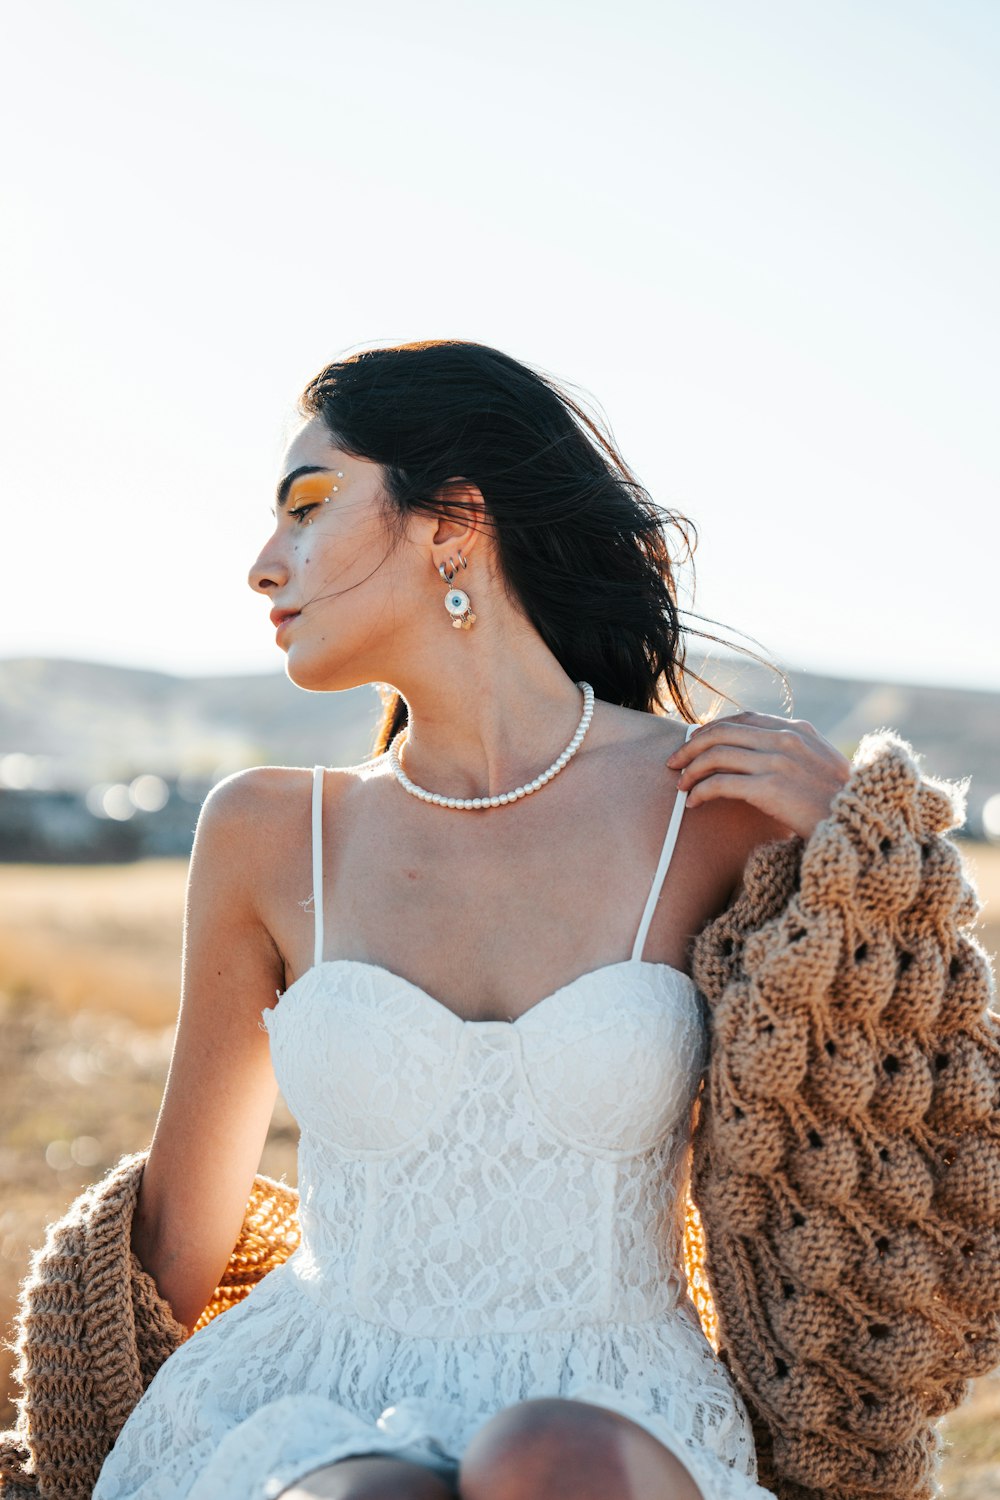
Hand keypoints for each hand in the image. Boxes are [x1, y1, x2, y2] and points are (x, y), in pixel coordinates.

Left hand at [666, 712, 852, 841]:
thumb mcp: (822, 766)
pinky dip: (701, 790)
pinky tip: (695, 802)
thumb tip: (757, 755)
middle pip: (722, 732)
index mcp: (798, 730)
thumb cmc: (839, 804)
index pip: (743, 718)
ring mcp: (778, 761)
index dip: (712, 729)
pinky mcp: (770, 787)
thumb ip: (794, 753)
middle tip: (674, 763)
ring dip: (691, 770)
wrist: (861, 826)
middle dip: (691, 746)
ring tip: (681, 786)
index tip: (694, 744)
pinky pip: (720, 782)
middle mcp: (786, 738)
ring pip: (716, 755)